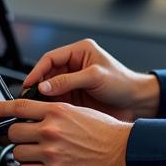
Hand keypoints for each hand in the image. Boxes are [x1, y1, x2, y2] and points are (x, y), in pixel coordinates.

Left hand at [0, 97, 131, 165]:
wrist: (125, 152)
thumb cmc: (109, 133)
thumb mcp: (81, 112)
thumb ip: (57, 114)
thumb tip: (38, 117)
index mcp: (58, 111)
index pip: (20, 106)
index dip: (1, 108)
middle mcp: (51, 130)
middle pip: (13, 132)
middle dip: (18, 136)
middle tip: (28, 139)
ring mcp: (51, 152)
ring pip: (18, 153)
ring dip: (25, 154)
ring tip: (40, 155)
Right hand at [22, 39, 159, 122]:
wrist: (137, 102)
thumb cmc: (123, 83)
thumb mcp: (95, 77)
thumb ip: (69, 81)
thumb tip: (44, 86)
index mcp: (80, 52)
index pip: (51, 58)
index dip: (37, 70)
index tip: (28, 83)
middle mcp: (75, 65)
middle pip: (47, 74)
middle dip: (36, 85)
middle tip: (27, 98)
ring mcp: (74, 82)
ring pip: (49, 88)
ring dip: (41, 97)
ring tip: (34, 108)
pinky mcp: (75, 97)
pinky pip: (57, 100)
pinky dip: (49, 106)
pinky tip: (45, 113)